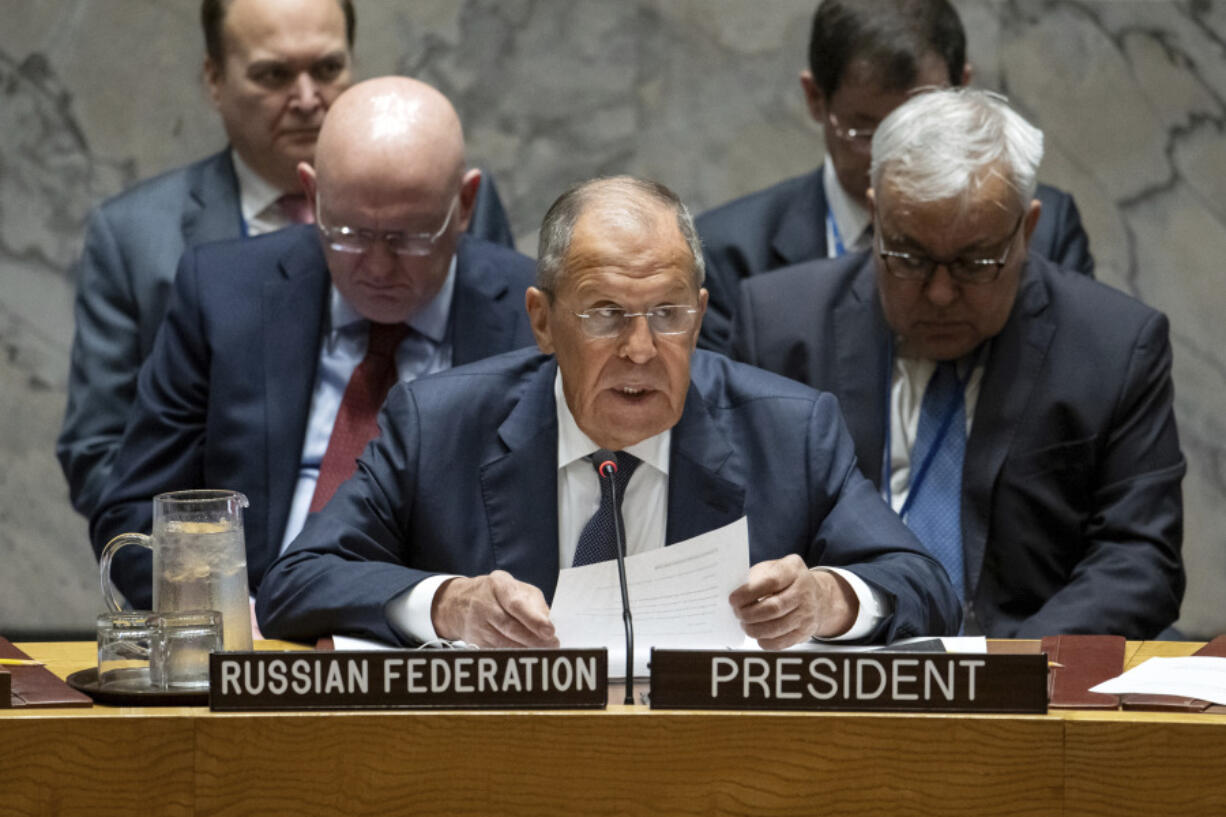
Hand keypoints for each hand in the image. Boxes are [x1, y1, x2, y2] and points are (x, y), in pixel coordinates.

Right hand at [431, 570, 558, 646]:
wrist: (459, 602)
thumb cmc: (496, 593)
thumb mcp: (515, 587)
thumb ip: (533, 602)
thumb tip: (547, 622)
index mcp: (499, 586)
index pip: (516, 604)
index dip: (533, 619)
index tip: (550, 630)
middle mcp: (485, 604)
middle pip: (510, 627)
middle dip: (534, 639)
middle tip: (552, 645)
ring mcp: (478, 624)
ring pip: (503, 642)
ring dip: (526, 650)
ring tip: (544, 653)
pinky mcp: (476, 641)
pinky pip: (497, 651)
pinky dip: (513, 655)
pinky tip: (526, 657)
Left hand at [728, 555, 857, 648]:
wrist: (815, 596)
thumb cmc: (786, 581)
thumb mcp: (772, 569)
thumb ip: (755, 578)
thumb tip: (737, 596)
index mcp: (793, 570)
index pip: (771, 582)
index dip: (749, 593)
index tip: (733, 599)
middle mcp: (804, 590)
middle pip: (774, 608)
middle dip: (750, 614)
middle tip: (738, 614)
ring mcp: (807, 612)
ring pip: (777, 627)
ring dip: (755, 629)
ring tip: (745, 625)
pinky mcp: (805, 631)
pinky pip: (782, 642)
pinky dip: (766, 641)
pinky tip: (758, 635)